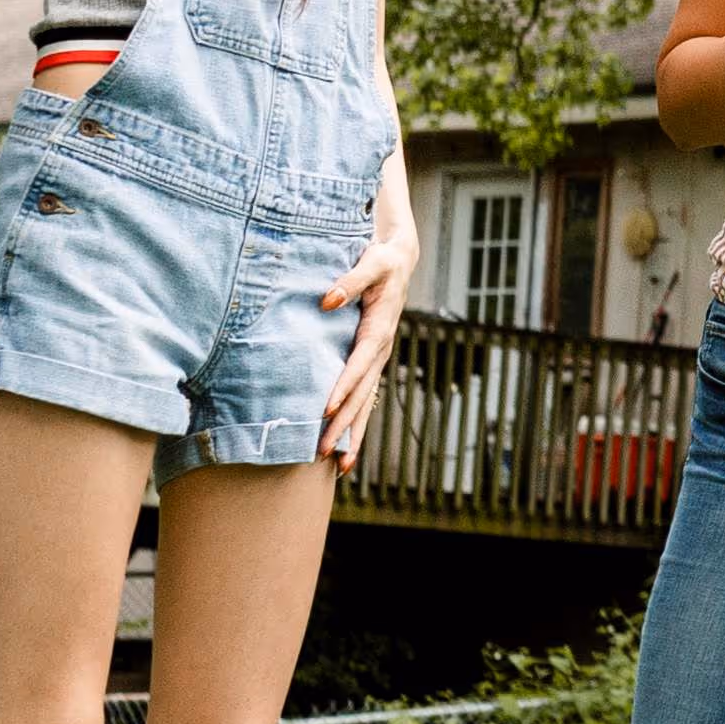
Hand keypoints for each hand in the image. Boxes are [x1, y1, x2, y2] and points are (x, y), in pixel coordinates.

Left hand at [317, 185, 415, 463]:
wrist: (400, 258)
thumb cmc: (383, 258)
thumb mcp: (371, 261)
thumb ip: (349, 281)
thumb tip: (326, 300)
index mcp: (380, 328)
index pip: (360, 363)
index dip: (344, 386)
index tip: (327, 409)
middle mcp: (382, 349)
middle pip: (362, 394)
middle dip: (344, 424)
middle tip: (324, 451)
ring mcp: (379, 358)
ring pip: (366, 403)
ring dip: (352, 433)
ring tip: (339, 465)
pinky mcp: (373, 361)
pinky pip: (365, 397)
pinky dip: (356, 422)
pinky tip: (345, 444)